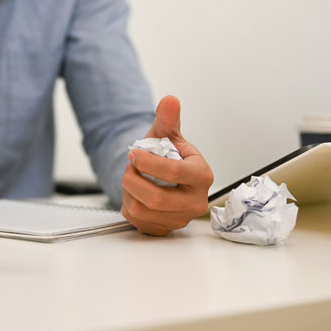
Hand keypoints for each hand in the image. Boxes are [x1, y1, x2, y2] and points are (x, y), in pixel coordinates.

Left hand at [121, 96, 213, 235]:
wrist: (162, 175)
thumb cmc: (167, 155)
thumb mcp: (167, 134)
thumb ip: (167, 119)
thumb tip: (170, 101)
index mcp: (202, 175)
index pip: (175, 172)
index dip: (148, 163)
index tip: (133, 154)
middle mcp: (196, 201)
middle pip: (157, 198)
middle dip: (133, 180)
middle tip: (129, 168)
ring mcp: (181, 218)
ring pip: (143, 210)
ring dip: (128, 192)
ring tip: (133, 180)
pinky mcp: (165, 229)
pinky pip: (137, 220)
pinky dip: (128, 205)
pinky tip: (135, 194)